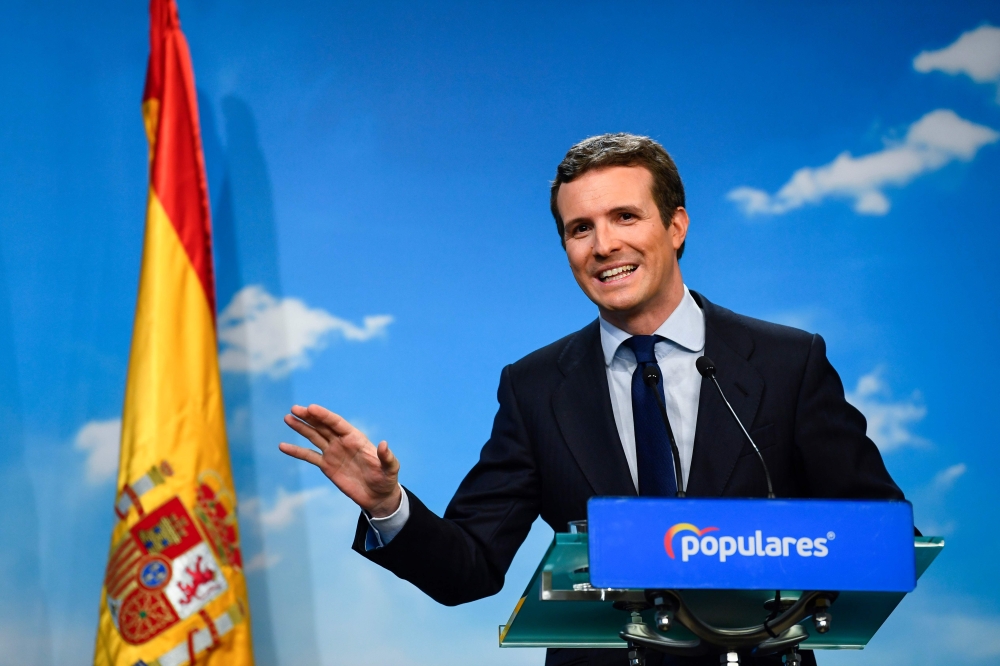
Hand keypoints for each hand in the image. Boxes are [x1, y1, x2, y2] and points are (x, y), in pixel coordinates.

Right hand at [279, 404, 401, 516]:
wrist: (378, 496)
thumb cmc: (386, 480)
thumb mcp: (391, 468)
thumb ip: (387, 457)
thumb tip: (384, 444)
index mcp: (356, 438)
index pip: (337, 423)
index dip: (324, 415)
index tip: (311, 408)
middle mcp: (342, 442)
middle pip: (323, 426)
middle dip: (309, 417)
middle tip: (294, 409)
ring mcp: (333, 453)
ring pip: (314, 436)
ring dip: (301, 427)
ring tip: (287, 418)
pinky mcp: (327, 466)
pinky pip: (309, 456)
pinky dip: (296, 451)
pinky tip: (283, 446)